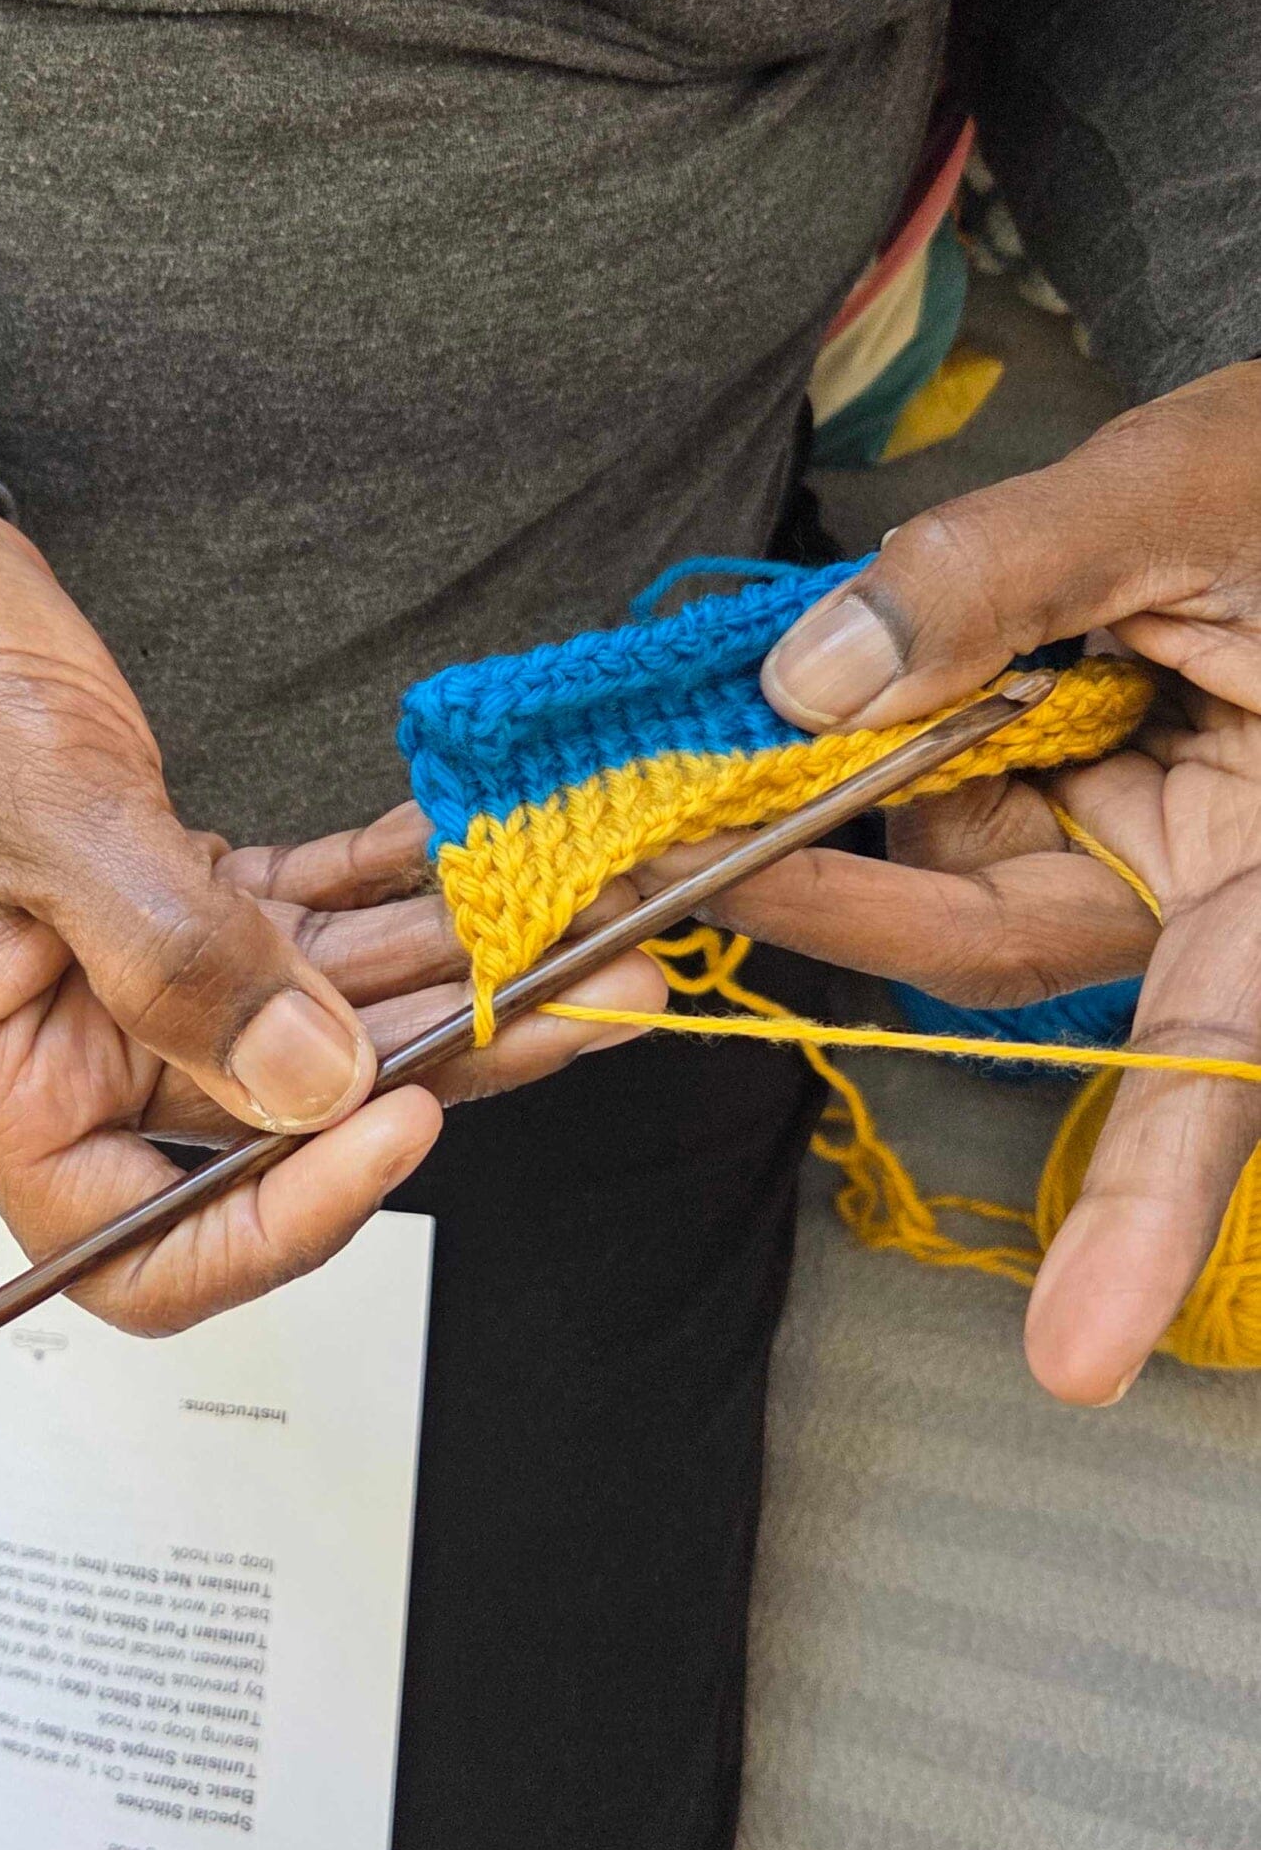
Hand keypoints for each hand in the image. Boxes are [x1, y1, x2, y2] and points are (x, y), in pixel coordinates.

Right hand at [0, 469, 662, 1333]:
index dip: (284, 1222)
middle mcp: (60, 1055)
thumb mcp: (36, 807)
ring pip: (309, 1017)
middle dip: (433, 1068)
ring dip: (441, 972)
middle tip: (589, 999)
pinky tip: (470, 852)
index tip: (403, 1124)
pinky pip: (298, 921)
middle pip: (268, 1125)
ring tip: (579, 925)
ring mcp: (118, 978)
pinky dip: (384, 890)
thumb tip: (311, 1084)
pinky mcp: (163, 896)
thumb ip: (172, 956)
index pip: (142, 1252)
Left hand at [705, 360, 1260, 1401]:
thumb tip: (813, 683)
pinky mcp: (1053, 790)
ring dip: (804, 802)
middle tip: (645, 845)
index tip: (1081, 1358)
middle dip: (814, 886)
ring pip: (932, 862)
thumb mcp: (1183, 491)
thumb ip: (1002, 579)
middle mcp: (1193, 874)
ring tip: (688, 739)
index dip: (1147, 1204)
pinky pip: (927, 796)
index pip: (1218, 1055)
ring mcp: (1115, 834)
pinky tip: (773, 693)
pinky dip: (840, 747)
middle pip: (986, 941)